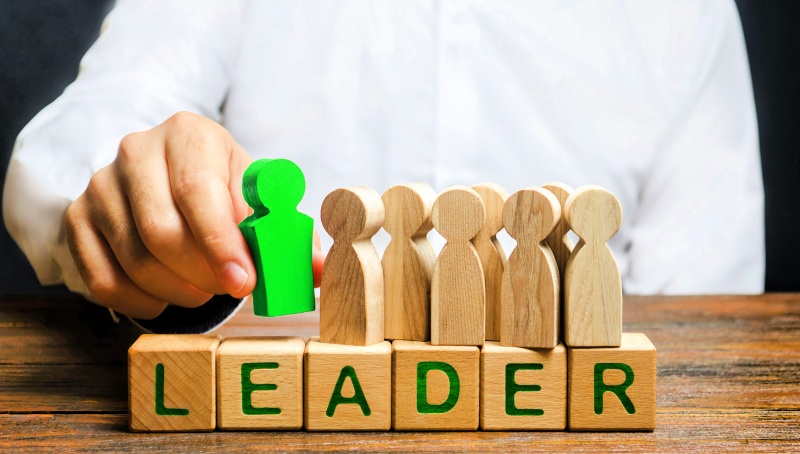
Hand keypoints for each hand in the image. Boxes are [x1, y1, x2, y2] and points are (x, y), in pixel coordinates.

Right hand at [65, 112, 324, 318]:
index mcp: (190, 135)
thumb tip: (317, 273)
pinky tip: (166, 298)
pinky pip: (101, 278)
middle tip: (227, 291)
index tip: (243, 282)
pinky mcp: (78, 217)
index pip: (199, 192)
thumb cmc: (224, 189)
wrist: (169, 173)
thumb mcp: (259, 198)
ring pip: (133, 260)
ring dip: (176, 292)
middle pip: (161, 231)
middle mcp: (137, 151)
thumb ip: (289, 234)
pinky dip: (139, 301)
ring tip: (202, 291)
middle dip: (201, 275)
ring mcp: (101, 184)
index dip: (221, 245)